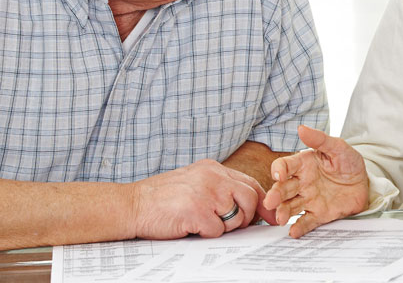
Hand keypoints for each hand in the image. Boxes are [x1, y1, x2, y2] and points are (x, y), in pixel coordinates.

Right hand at [129, 159, 274, 239]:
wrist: (131, 205)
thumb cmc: (162, 199)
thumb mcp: (194, 182)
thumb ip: (219, 188)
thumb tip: (248, 206)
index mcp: (213, 168)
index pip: (250, 183)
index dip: (263, 201)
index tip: (270, 216)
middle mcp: (212, 176)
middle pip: (250, 198)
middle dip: (246, 217)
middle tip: (230, 225)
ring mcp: (205, 193)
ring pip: (236, 217)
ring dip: (223, 227)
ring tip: (202, 222)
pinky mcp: (196, 210)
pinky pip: (217, 230)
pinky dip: (206, 234)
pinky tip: (190, 227)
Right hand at [263, 125, 368, 237]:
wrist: (365, 183)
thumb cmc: (349, 162)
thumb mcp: (339, 147)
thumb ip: (320, 139)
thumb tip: (301, 128)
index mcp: (304, 165)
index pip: (285, 166)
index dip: (279, 169)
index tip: (278, 175)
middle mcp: (302, 183)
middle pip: (284, 189)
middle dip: (276, 195)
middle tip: (270, 202)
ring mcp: (309, 200)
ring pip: (291, 206)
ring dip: (283, 212)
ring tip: (280, 218)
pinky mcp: (319, 214)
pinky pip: (307, 221)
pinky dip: (299, 227)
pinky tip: (294, 232)